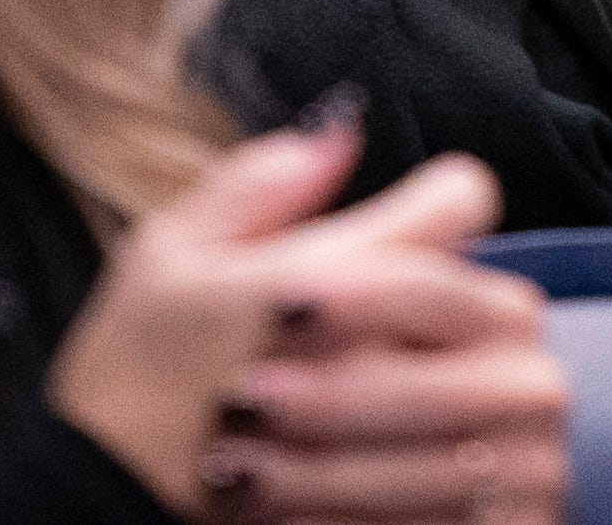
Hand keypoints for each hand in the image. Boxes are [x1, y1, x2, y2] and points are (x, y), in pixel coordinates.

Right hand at [53, 126, 567, 520]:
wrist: (103, 502)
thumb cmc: (131, 377)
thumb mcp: (165, 250)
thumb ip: (261, 180)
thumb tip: (342, 125)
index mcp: (327, 270)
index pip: (465, 200)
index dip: (445, 206)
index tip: (417, 231)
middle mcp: (374, 345)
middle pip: (508, 304)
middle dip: (483, 309)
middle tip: (435, 329)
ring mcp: (394, 433)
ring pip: (508, 397)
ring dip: (491, 396)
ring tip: (441, 409)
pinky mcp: (398, 503)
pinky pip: (483, 486)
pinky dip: (473, 478)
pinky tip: (430, 473)